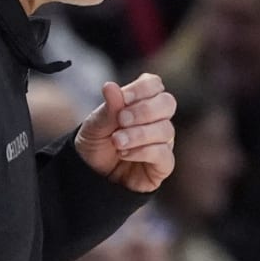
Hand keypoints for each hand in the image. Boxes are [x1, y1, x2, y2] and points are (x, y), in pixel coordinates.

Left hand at [75, 75, 175, 191]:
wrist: (92, 176)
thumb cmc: (96, 145)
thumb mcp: (95, 125)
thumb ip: (107, 108)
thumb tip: (110, 86)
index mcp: (141, 102)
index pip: (154, 84)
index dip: (141, 89)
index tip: (123, 98)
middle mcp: (157, 119)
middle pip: (167, 103)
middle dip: (143, 110)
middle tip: (121, 120)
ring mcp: (163, 142)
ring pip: (165, 130)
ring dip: (139, 134)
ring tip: (117, 142)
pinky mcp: (163, 164)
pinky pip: (163, 154)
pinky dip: (143, 152)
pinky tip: (125, 154)